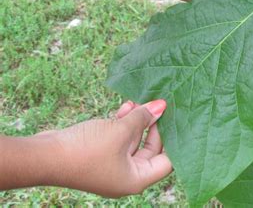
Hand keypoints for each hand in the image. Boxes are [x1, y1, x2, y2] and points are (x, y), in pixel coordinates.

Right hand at [42, 100, 171, 196]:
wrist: (45, 155)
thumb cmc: (87, 149)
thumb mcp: (120, 131)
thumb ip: (143, 118)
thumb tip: (162, 106)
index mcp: (136, 179)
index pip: (167, 163)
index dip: (174, 142)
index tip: (179, 121)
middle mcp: (127, 175)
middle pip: (151, 149)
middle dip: (154, 126)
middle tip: (159, 105)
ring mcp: (113, 164)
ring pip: (134, 140)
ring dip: (137, 121)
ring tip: (140, 101)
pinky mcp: (101, 153)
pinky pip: (119, 138)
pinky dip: (123, 123)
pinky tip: (125, 107)